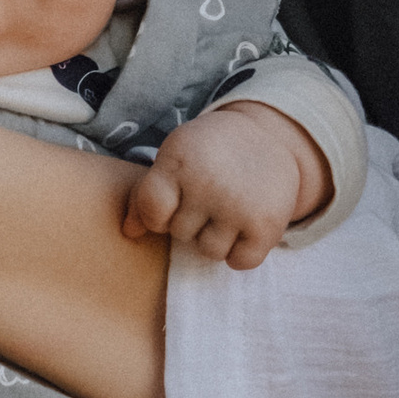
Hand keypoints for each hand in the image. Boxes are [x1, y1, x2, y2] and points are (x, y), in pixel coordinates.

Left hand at [124, 101, 326, 268]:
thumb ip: (148, 195)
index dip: (159, 215)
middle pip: (181, 233)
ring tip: (229, 208)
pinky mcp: (266, 224)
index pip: (152, 211)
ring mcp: (238, 205)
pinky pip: (240, 262)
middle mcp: (207, 183)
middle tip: (212, 194)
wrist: (269, 135)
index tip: (174, 201)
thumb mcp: (175, 159)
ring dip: (218, 237)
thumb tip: (129, 233)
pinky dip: (242, 251)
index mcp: (179, 161)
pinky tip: (246, 224)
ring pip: (210, 251)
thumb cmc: (209, 152)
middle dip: (193, 220)